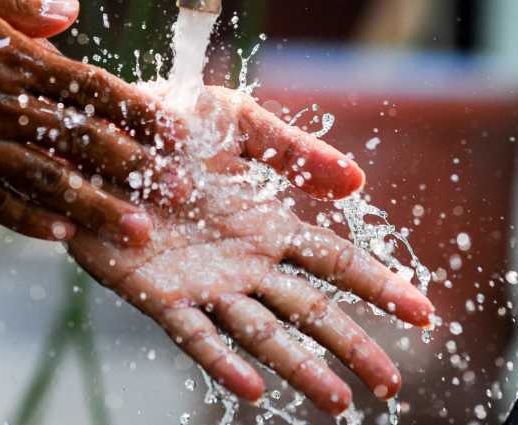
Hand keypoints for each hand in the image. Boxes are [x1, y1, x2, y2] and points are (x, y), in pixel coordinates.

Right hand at [0, 0, 176, 243]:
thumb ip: (21, 5)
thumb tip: (72, 10)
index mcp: (15, 57)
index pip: (94, 89)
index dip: (140, 111)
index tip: (178, 132)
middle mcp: (4, 104)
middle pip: (85, 142)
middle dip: (139, 168)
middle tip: (183, 193)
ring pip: (48, 182)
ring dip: (97, 208)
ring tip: (138, 232)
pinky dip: (29, 220)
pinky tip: (62, 237)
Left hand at [69, 87, 432, 414]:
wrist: (92, 134)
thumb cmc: (164, 123)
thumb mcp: (234, 122)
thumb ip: (291, 150)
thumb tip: (359, 181)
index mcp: (266, 223)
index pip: (336, 262)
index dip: (379, 286)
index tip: (425, 313)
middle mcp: (243, 262)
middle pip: (310, 310)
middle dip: (354, 344)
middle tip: (392, 383)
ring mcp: (204, 283)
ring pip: (263, 334)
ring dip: (301, 368)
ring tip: (339, 401)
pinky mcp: (157, 294)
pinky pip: (194, 335)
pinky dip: (223, 362)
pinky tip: (252, 387)